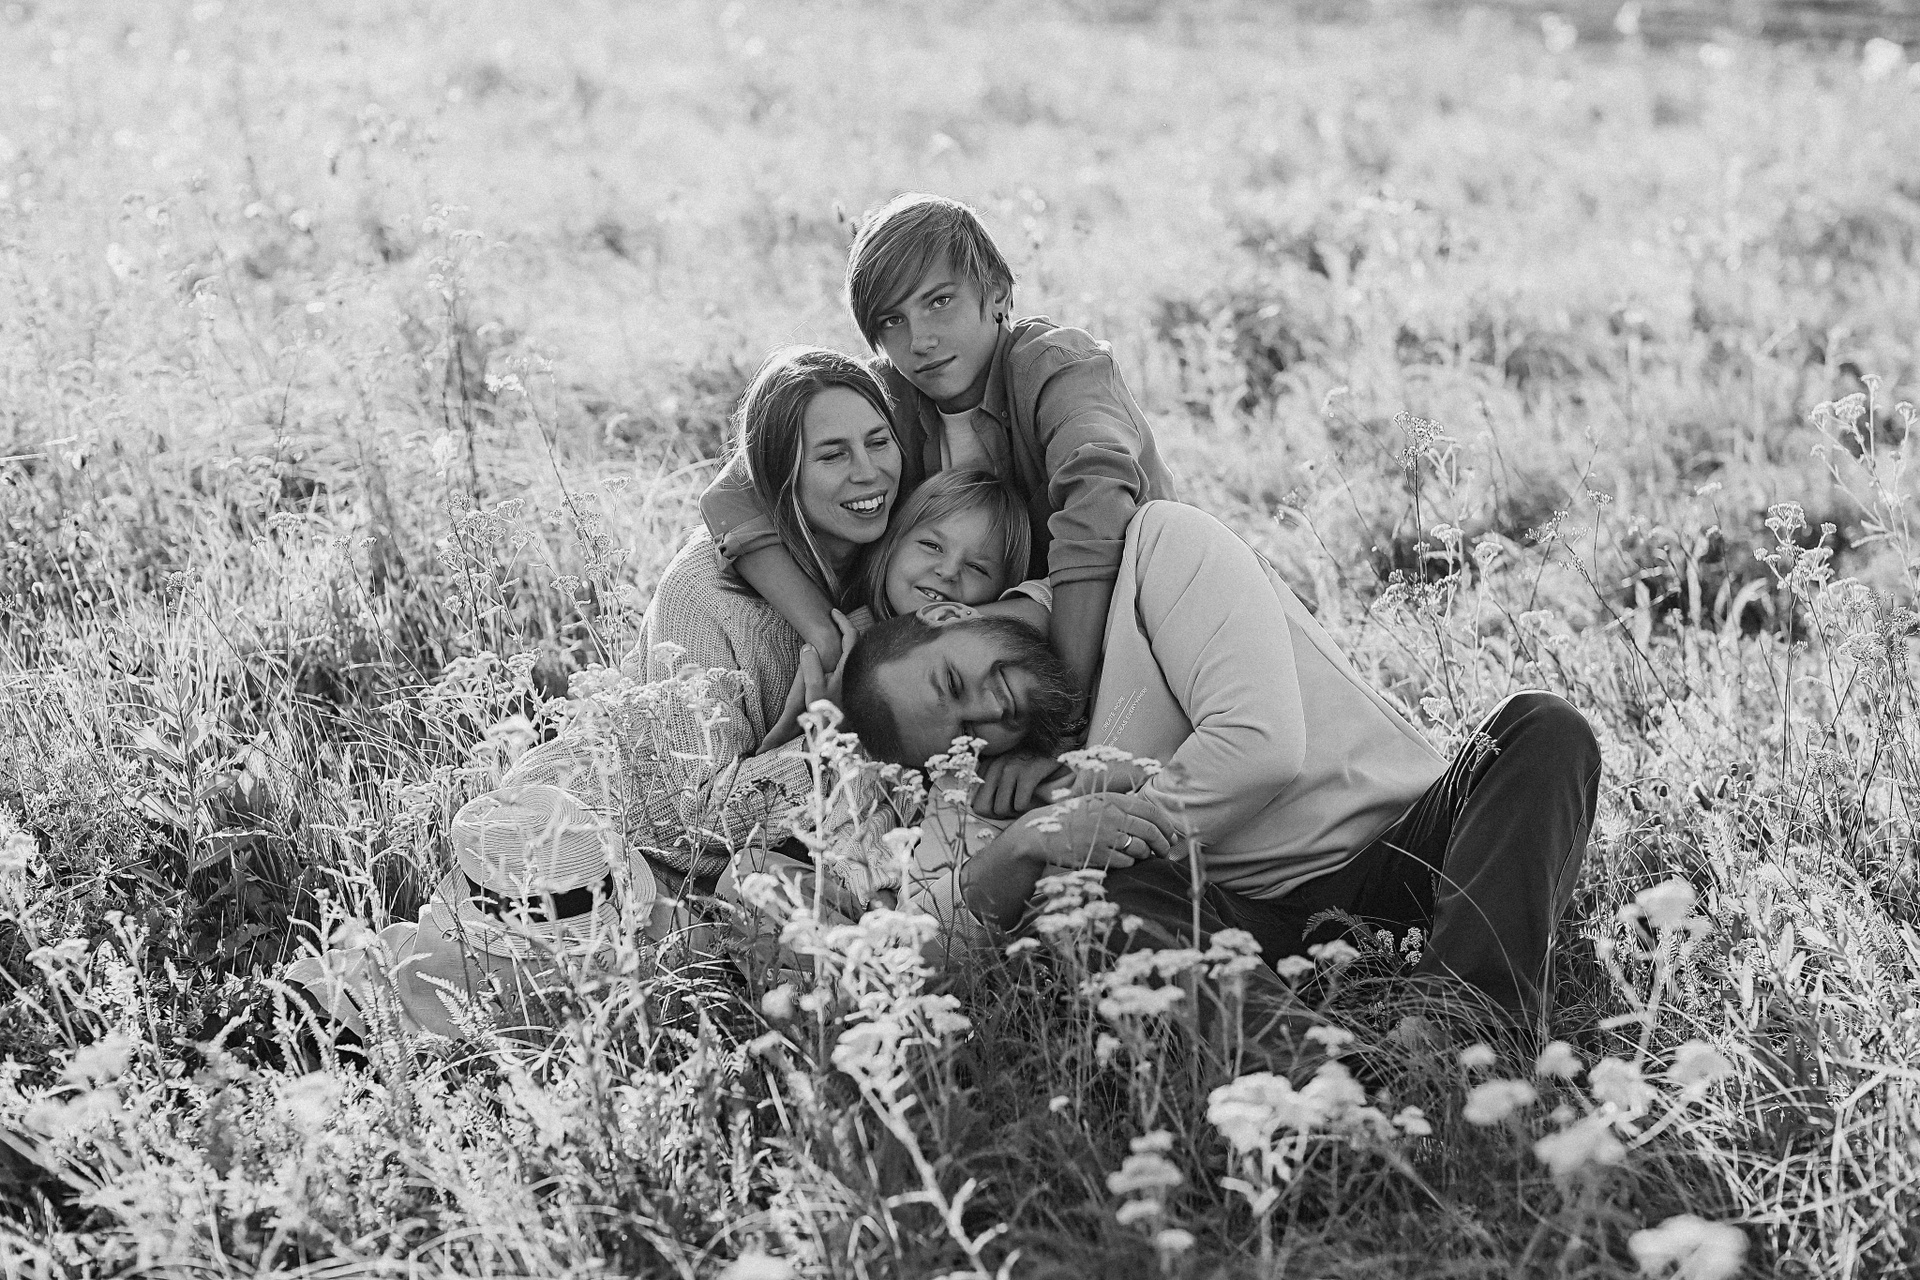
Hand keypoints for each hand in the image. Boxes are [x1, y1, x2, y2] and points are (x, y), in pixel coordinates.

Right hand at [758, 611, 858, 751]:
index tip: (833, 612)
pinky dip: (847, 656)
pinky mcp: (856, 691)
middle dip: (846, 629)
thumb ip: (810, 665)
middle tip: (835, 620)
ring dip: (848, 643)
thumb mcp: (813, 690)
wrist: (837, 739)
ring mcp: (858, 681)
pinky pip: (855, 665)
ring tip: (836, 635)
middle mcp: (858, 672)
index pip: (851, 636)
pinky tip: (838, 660)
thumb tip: (808, 646)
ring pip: (857, 654)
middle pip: (858, 642)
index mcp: (850, 668)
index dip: (842, 621)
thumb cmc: (826, 714)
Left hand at [973, 752, 1072, 817]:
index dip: (990, 809)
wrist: (1058, 741)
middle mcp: (995, 766)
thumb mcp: (1007, 765)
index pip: (975, 802)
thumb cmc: (1031, 760)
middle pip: (983, 808)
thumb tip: (981, 808)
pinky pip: (1019, 804)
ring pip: (1001, 809)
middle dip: (998, 813)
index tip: (1005, 803)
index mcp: (987, 765)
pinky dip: (1027, 807)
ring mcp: (1011, 768)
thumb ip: (992, 782)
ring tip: (1025, 802)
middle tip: (1014, 807)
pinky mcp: (1028, 773)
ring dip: (1014, 812)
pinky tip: (1034, 798)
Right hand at [1007, 792, 1176, 871]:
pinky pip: (1126, 863)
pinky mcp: (1098, 855)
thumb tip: (1153, 820)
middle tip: (1166, 851)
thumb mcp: (1096, 803)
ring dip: (1147, 856)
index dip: (1167, 826)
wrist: (1041, 833)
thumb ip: (1122, 807)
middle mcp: (1112, 816)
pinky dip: (1130, 864)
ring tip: (1145, 857)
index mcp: (1113, 800)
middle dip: (1163, 844)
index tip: (1172, 835)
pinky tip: (1125, 861)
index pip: (1152, 812)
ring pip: (1141, 849)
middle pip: (1151, 832)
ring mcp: (1105, 836)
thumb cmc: (1072, 818)